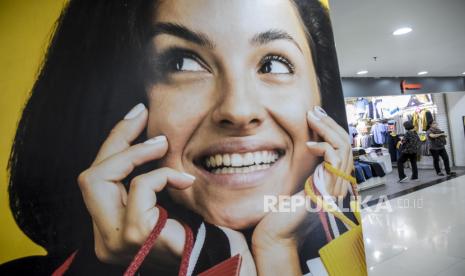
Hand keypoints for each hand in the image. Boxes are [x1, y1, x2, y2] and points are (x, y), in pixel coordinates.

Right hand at [77, 103, 194, 267]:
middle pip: (90, 176)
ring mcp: (115, 239)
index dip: (114, 144)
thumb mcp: (165, 205)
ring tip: (162, 144)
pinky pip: (139, 188)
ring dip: (133, 153)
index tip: (135, 116)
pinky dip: (161, 175)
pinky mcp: (135, 235)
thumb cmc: (197, 238)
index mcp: (110, 228)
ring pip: (98, 178)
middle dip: (116, 140)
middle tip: (142, 116)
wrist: (217, 266)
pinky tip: (184, 179)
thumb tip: (153, 140)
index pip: (98, 180)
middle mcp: (105, 237)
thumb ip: (150, 184)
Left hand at [251, 107, 353, 274]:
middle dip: (330, 123)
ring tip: (311, 117)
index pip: (341, 146)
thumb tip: (308, 138)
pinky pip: (334, 158)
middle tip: (314, 110)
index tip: (316, 114)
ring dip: (327, 128)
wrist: (276, 231)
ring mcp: (336, 187)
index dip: (331, 128)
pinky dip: (323, 146)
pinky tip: (308, 145)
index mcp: (332, 178)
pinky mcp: (328, 189)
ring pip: (344, 147)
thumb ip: (307, 162)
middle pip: (346, 144)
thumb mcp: (296, 177)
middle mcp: (339, 182)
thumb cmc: (280, 208)